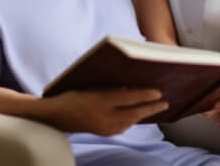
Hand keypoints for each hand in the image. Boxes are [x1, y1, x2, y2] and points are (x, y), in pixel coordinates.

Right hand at [44, 88, 167, 135]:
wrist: (55, 116)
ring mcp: (103, 128)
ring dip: (144, 114)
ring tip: (156, 107)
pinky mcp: (103, 133)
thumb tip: (131, 89)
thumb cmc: (72, 95)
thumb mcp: (91, 87)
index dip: (145, 95)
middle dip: (151, 108)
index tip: (159, 92)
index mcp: (99, 101)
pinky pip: (123, 126)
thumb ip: (110, 88)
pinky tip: (139, 114)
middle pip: (133, 113)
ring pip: (130, 121)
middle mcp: (102, 117)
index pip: (128, 98)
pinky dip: (133, 119)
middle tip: (165, 102)